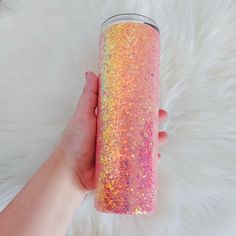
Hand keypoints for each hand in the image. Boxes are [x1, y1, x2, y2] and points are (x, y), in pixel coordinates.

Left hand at [54, 71, 167, 191]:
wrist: (70, 171)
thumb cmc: (75, 141)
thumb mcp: (83, 115)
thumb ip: (89, 96)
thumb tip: (90, 73)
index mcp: (111, 123)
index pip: (129, 111)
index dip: (141, 104)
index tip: (152, 97)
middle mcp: (118, 136)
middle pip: (140, 126)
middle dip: (153, 121)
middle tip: (163, 115)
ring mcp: (122, 151)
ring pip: (143, 143)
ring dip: (155, 140)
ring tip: (164, 136)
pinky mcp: (124, 165)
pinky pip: (140, 162)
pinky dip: (150, 160)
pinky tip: (157, 157)